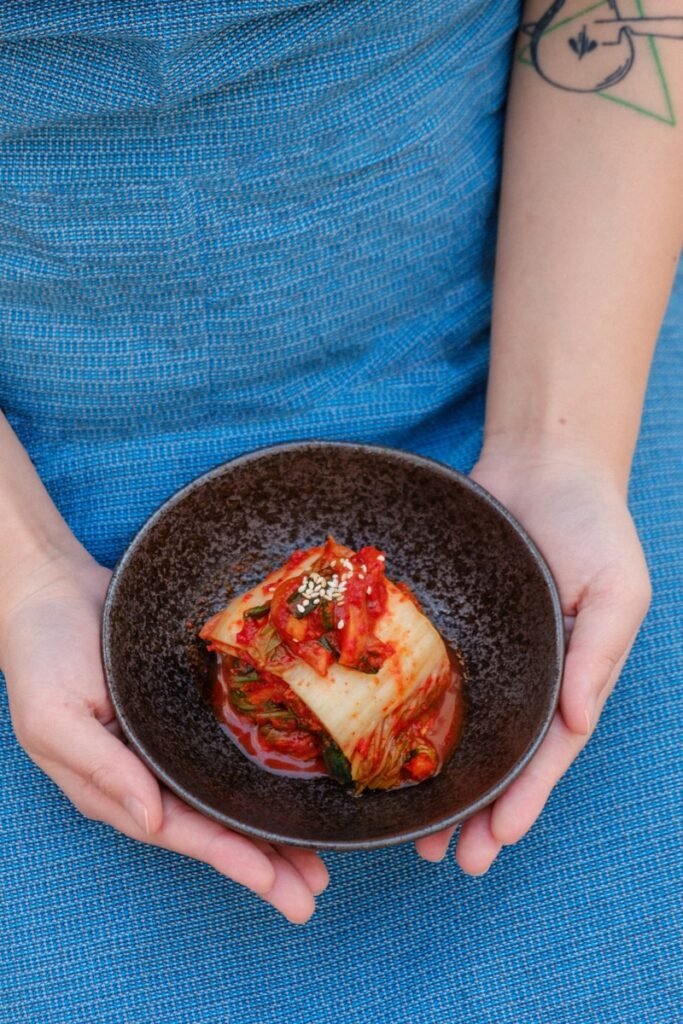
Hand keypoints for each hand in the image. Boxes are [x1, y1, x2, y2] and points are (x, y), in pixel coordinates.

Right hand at [0, 550, 327, 922]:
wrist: (52, 590)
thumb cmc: (41, 655)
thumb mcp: (54, 718)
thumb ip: (102, 771)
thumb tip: (152, 820)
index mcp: (114, 785)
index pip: (180, 831)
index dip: (227, 855)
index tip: (273, 880)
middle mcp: (147, 772)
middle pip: (212, 825)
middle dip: (263, 861)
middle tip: (313, 890)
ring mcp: (169, 742)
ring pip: (226, 795)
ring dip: (270, 830)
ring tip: (317, 861)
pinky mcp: (184, 711)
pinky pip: (226, 751)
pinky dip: (256, 775)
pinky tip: (288, 789)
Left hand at [415, 445, 650, 872]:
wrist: (542, 467)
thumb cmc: (590, 525)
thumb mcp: (617, 588)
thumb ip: (598, 654)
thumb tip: (578, 722)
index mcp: (568, 677)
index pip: (545, 753)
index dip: (522, 799)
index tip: (494, 842)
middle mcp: (524, 676)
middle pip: (497, 757)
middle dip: (475, 812)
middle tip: (442, 860)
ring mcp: (485, 655)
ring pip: (458, 731)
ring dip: (440, 782)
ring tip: (413, 833)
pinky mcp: (449, 628)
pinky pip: (428, 678)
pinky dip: (410, 718)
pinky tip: (385, 750)